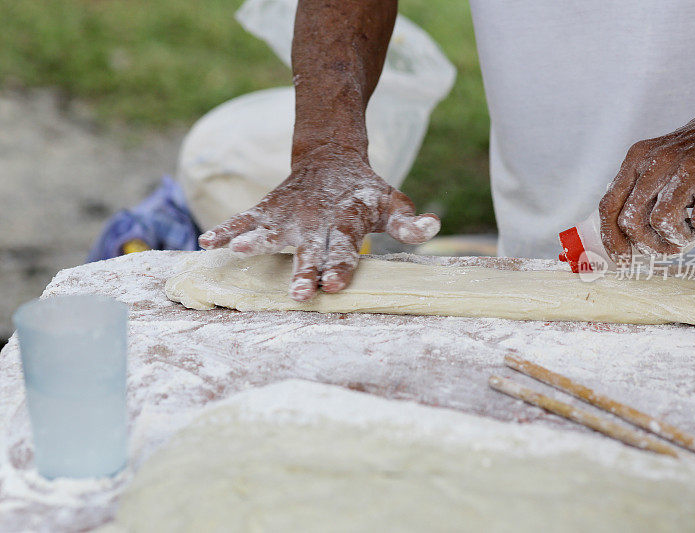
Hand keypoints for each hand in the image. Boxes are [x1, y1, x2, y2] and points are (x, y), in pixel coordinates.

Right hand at [198, 144, 439, 300]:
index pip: (346, 245)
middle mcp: (316, 218)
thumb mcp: (390, 202)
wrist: (330, 157)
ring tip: (242, 250)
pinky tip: (209, 243)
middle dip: (304, 269)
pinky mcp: (269, 209)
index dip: (340, 265)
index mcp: (347, 219)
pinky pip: (245, 217)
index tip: (334, 285)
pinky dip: (228, 228)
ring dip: (257, 240)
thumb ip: (407, 221)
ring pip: (273, 229)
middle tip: (298, 293)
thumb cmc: (364, 192)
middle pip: (310, 247)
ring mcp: (290, 213)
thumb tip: (431, 227)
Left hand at [598, 106, 694, 258]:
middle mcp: (657, 161)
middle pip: (630, 220)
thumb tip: (623, 238)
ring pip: (661, 222)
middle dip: (647, 245)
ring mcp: (687, 168)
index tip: (622, 260)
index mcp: (638, 158)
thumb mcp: (660, 161)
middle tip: (667, 247)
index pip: (609, 205)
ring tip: (691, 231)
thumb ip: (639, 191)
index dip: (611, 238)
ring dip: (677, 239)